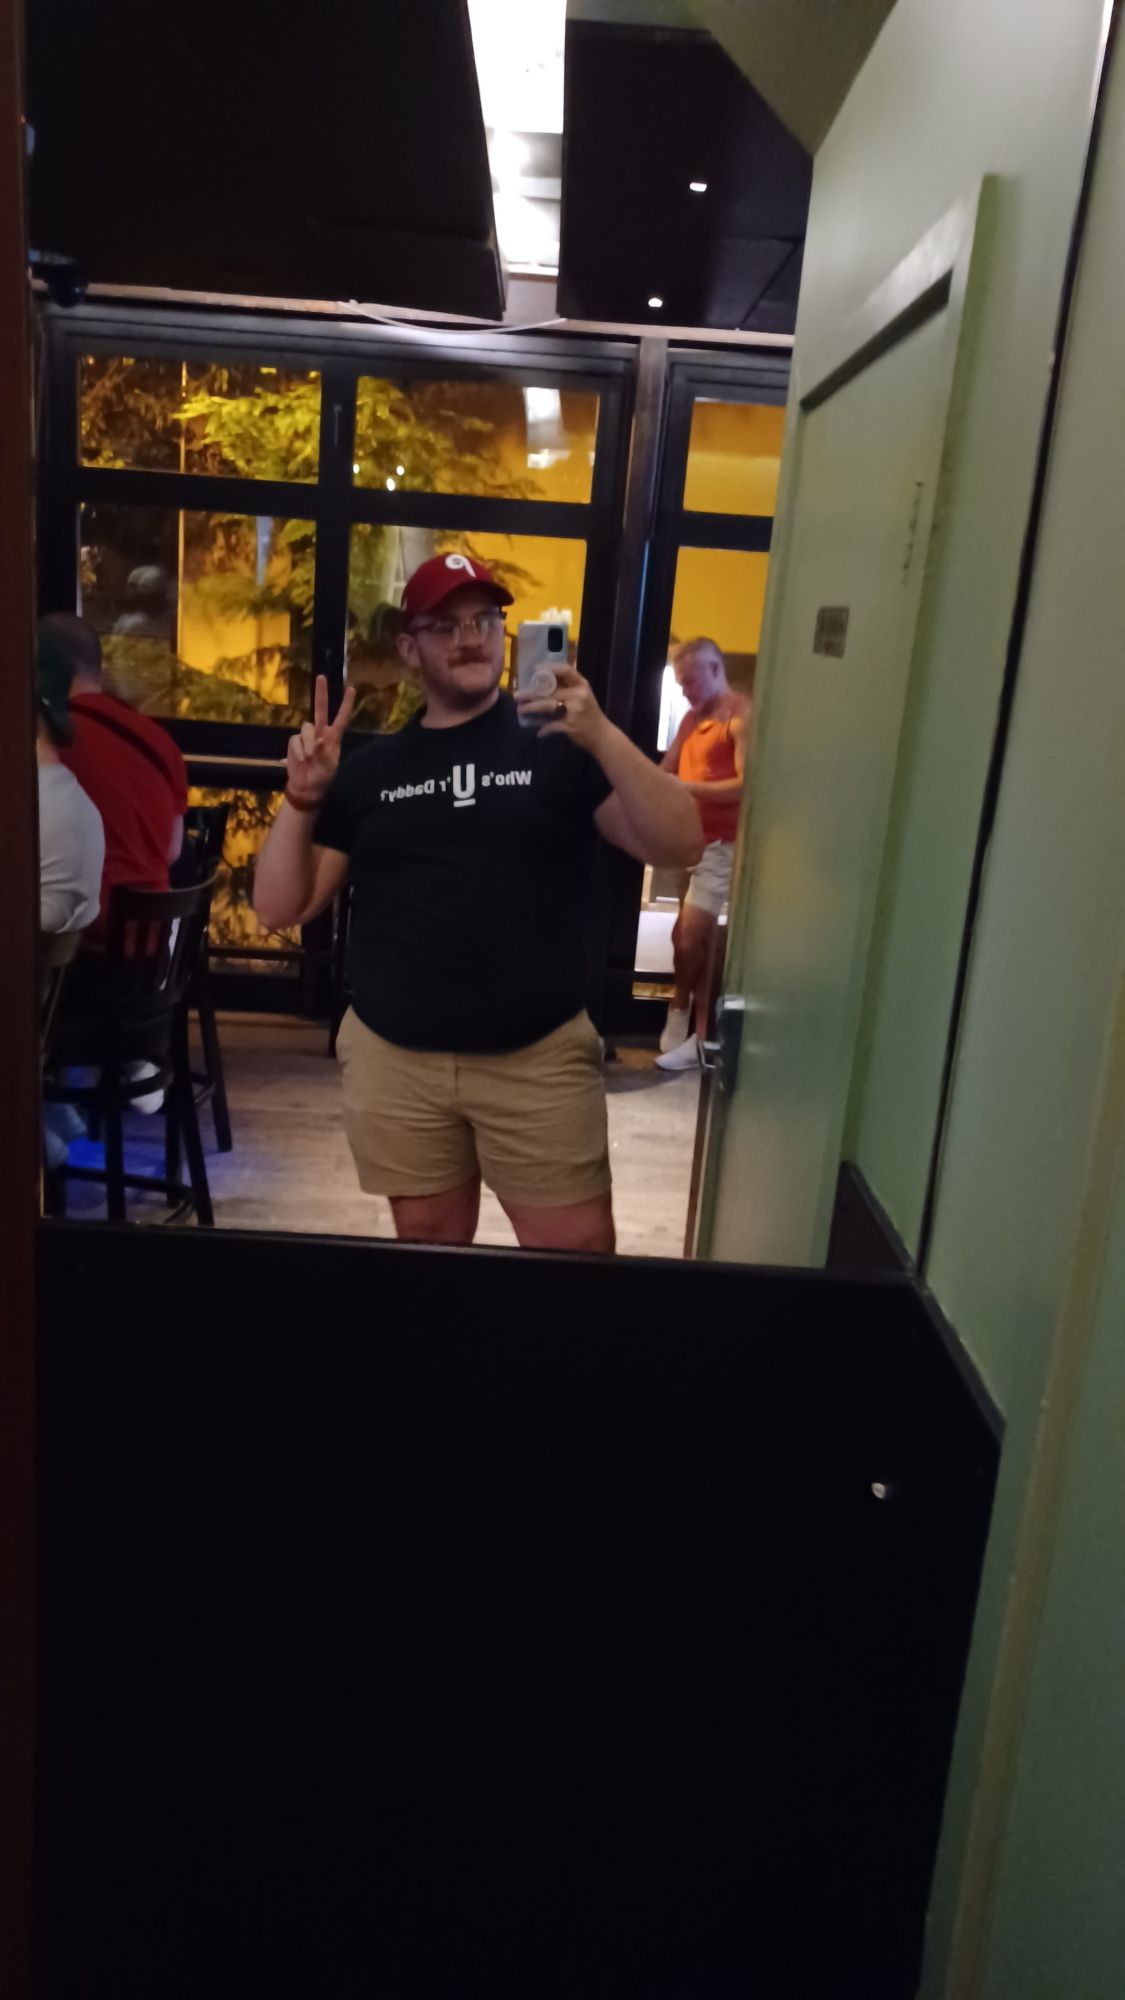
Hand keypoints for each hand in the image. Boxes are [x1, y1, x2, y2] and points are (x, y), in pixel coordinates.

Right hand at [286, 675, 355, 805]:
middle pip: (320, 709)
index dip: (346, 704)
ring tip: (309, 757)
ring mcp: (306, 736)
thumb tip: (318, 740)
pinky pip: (295, 739)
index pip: (341, 718)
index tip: (351, 689)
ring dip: (307, 742)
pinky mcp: (294, 741)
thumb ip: (323, 752)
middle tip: (321, 677)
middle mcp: (320, 733)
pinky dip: (298, 750)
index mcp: (333, 738)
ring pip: (306, 728)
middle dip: (321, 693)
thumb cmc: (322, 777)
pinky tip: (301, 759)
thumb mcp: (327, 767)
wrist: (306, 787)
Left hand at [515, 665, 607, 754]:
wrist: (602, 736)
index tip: (534, 669)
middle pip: (550, 690)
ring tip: (520, 710)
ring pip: (548, 706)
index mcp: (582, 685)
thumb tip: (542, 682)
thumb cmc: (589, 715)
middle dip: (531, 693)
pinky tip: (538, 732)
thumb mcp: (582, 697)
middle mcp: (579, 695)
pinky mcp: (571, 726)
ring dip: (531, 709)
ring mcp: (575, 711)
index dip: (550, 668)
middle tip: (517, 695)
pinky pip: (552, 725)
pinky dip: (543, 729)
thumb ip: (567, 688)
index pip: (566, 670)